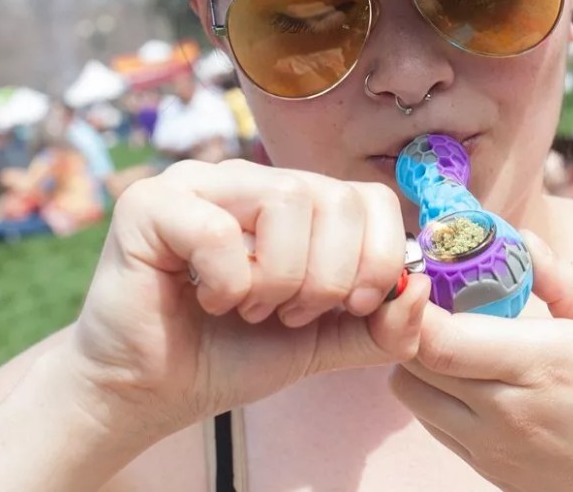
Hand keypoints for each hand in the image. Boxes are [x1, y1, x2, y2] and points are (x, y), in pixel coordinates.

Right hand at [63, 159, 431, 440]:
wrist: (149, 392)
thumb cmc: (231, 354)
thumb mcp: (324, 342)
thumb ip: (380, 325)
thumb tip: (423, 285)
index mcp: (297, 201)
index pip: (370, 197)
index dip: (376, 257)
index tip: (351, 307)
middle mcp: (251, 179)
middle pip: (335, 198)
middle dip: (329, 278)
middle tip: (289, 313)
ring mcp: (199, 182)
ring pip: (287, 200)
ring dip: (281, 277)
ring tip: (251, 305)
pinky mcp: (150, 204)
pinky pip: (219, 229)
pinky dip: (229, 281)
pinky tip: (209, 300)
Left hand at [390, 232, 572, 491]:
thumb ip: (564, 280)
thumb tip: (522, 238)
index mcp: (538, 364)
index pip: (440, 337)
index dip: (418, 303)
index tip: (428, 275)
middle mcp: (503, 408)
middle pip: (414, 359)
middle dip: (412, 320)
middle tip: (435, 296)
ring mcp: (488, 444)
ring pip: (410, 391)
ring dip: (417, 357)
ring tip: (453, 335)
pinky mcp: (483, 466)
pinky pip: (429, 420)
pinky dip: (431, 390)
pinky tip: (467, 372)